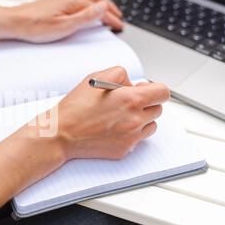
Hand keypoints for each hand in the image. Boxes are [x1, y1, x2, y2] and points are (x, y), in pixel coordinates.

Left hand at [7, 0, 123, 42]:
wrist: (15, 22)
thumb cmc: (35, 27)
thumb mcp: (64, 26)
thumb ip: (86, 17)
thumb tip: (103, 8)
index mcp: (73, 1)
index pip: (100, 8)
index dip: (111, 18)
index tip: (119, 26)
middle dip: (109, 8)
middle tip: (118, 17)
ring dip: (100, 5)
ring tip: (106, 13)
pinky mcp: (54, 0)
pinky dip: (88, 4)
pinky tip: (85, 10)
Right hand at [53, 67, 169, 160]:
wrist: (61, 134)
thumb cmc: (75, 107)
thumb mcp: (96, 77)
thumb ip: (121, 75)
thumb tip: (133, 84)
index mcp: (131, 99)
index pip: (163, 92)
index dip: (154, 89)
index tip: (145, 90)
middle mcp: (135, 120)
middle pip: (158, 109)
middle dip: (146, 103)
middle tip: (128, 102)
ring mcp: (131, 137)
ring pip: (151, 125)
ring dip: (141, 119)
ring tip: (120, 116)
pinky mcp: (124, 149)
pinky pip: (137, 140)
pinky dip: (129, 133)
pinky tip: (112, 128)